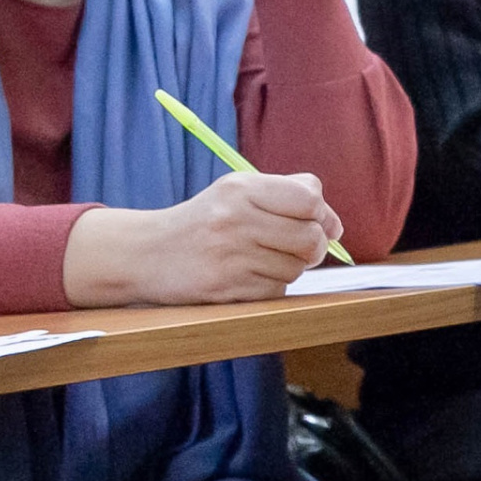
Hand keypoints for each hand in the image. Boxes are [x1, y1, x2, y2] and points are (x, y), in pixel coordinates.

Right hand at [62, 172, 342, 306]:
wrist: (147, 253)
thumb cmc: (206, 222)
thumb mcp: (237, 192)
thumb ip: (287, 193)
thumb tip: (333, 223)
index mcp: (240, 189)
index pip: (309, 199)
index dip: (324, 216)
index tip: (323, 225)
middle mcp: (234, 219)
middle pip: (310, 239)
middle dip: (314, 247)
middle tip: (298, 247)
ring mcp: (229, 255)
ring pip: (296, 269)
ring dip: (291, 268)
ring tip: (265, 259)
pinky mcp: (226, 287)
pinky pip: (276, 291)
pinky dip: (272, 287)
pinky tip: (250, 276)